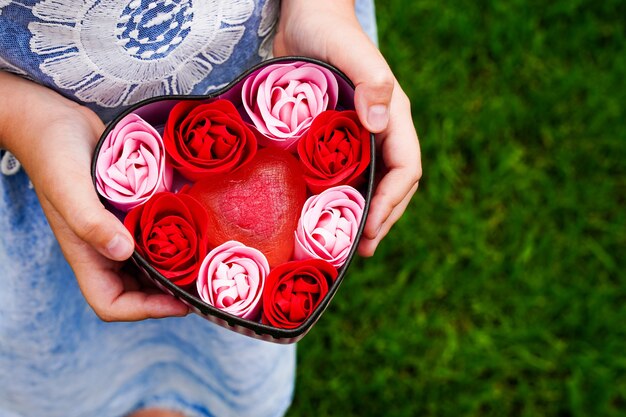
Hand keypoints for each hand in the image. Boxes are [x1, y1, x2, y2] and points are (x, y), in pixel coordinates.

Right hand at [0, 72, 188, 320]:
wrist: (54, 119)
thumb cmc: (53, 152)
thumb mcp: (69, 187)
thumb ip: (91, 222)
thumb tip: (124, 252)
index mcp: (85, 253)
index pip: (111, 304)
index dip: (144, 310)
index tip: (181, 302)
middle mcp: (103, 248)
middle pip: (136, 290)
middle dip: (168, 294)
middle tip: (206, 283)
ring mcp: (117, 230)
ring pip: (148, 265)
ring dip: (174, 269)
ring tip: (208, 262)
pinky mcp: (129, 211)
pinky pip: (153, 236)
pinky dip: (174, 241)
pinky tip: (196, 232)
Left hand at [274, 0, 421, 255]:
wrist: (306, 16)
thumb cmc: (327, 30)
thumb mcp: (350, 52)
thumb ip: (369, 81)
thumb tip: (378, 124)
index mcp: (393, 114)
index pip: (406, 167)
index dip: (392, 202)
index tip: (370, 228)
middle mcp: (381, 129)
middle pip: (395, 184)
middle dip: (383, 218)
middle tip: (362, 248)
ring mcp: (361, 135)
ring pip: (374, 183)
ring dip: (367, 214)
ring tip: (351, 243)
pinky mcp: (338, 136)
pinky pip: (349, 173)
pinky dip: (344, 197)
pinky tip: (326, 214)